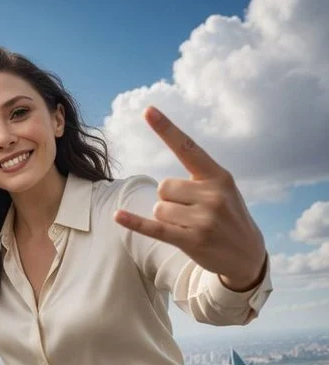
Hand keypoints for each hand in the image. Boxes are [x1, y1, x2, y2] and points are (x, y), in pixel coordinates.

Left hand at [113, 108, 266, 289]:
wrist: (247, 254)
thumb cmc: (229, 217)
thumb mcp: (224, 190)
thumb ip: (199, 179)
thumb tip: (164, 186)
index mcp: (219, 176)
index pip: (188, 147)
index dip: (166, 129)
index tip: (147, 110)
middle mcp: (213, 195)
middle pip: (164, 187)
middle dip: (170, 200)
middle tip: (190, 213)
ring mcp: (203, 219)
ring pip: (159, 208)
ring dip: (166, 217)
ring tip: (189, 226)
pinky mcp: (192, 241)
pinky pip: (155, 228)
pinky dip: (134, 223)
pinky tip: (118, 216)